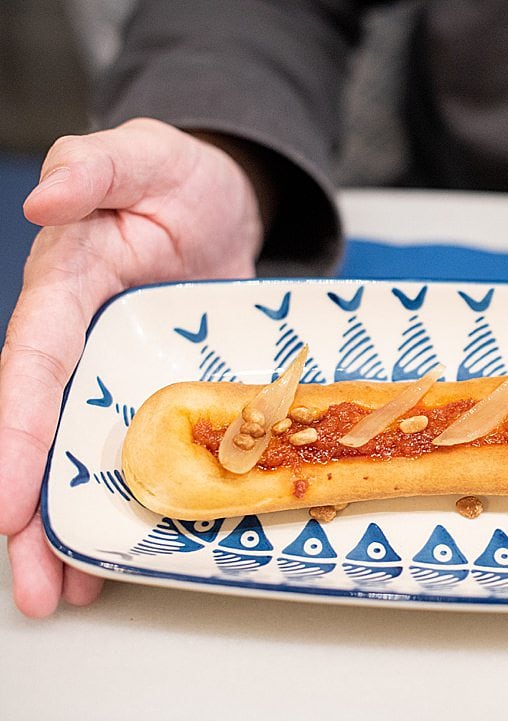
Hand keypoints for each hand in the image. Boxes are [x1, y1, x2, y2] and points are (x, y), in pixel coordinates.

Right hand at [1, 118, 263, 615]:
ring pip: (84, 457)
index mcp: (64, 289)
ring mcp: (121, 370)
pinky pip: (139, 450)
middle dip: (32, 515)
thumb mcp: (144, 154)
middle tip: (38, 590)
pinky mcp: (160, 387)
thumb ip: (95, 166)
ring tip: (69, 596)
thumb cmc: (179, 175)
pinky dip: (130, 498)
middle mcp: (82, 340)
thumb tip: (44, 196)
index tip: (7, 508)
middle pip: (45, 436)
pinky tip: (124, 553)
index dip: (15, 440)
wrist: (226, 196)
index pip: (29, 371)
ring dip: (71, 528)